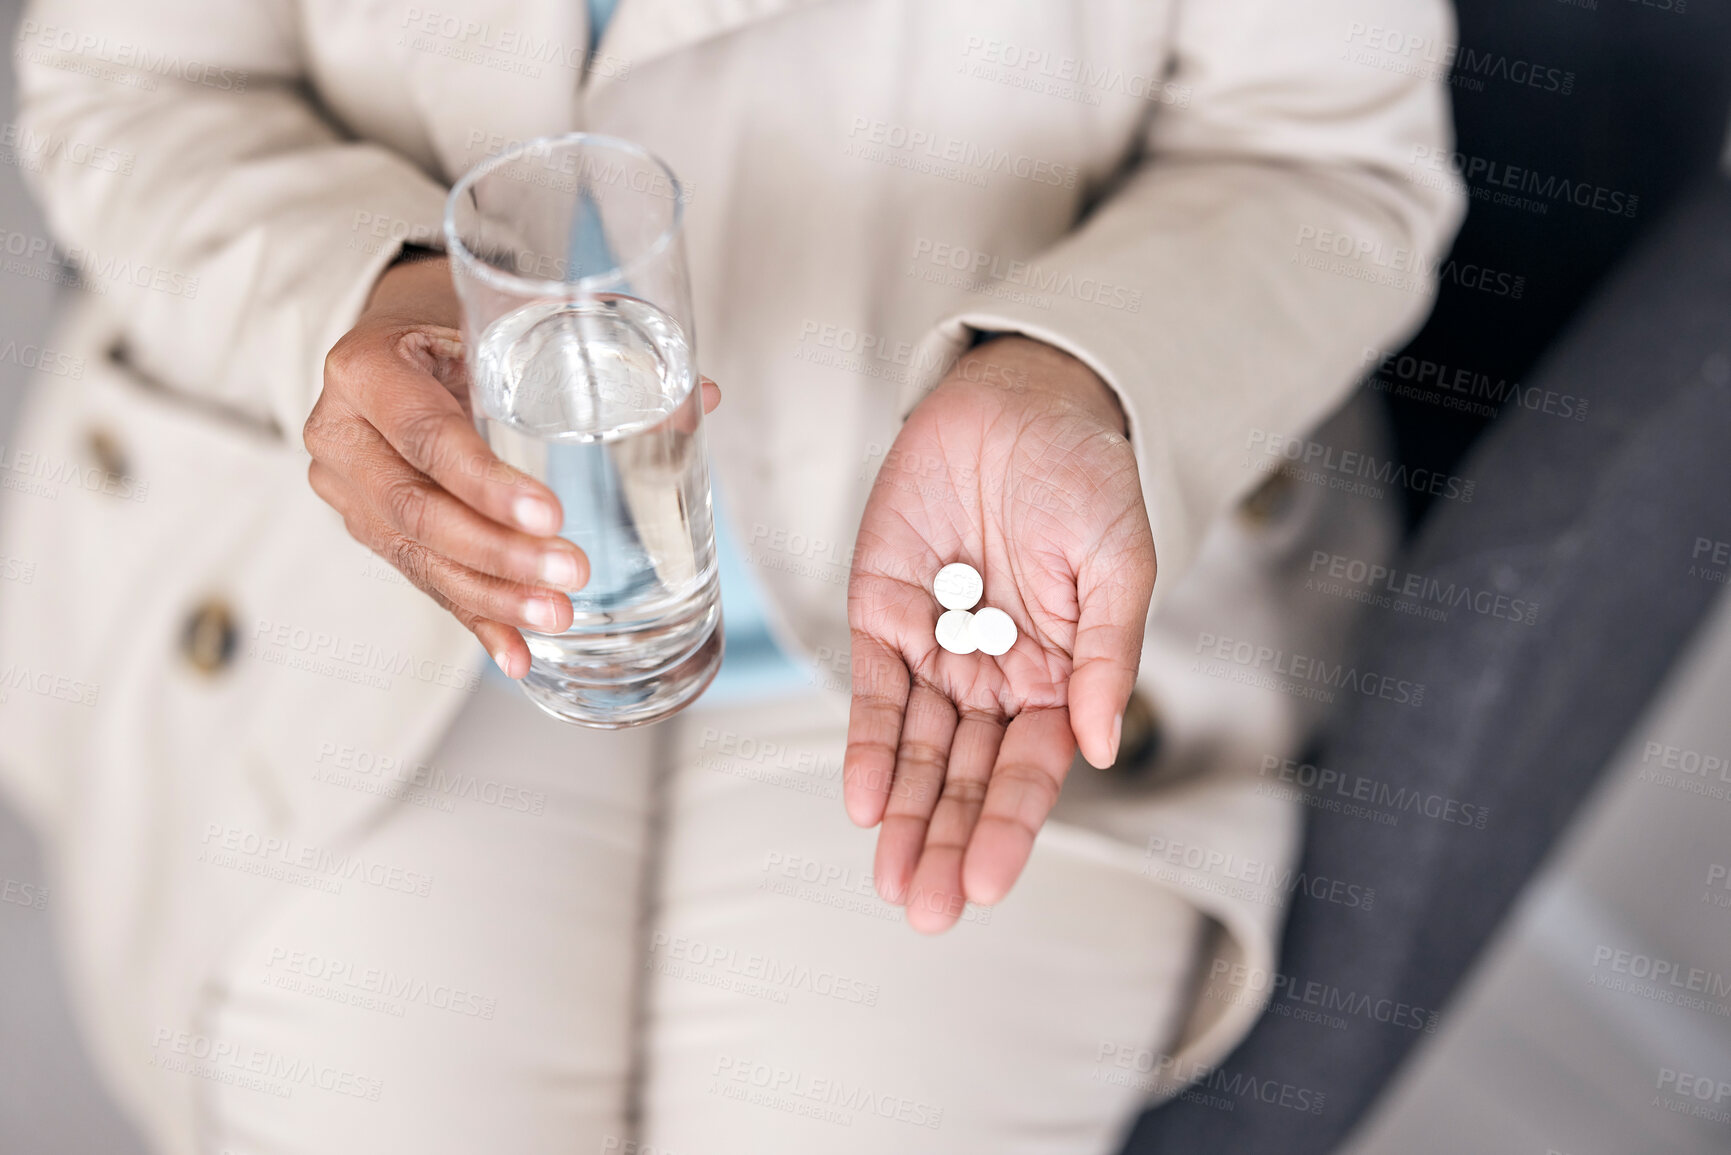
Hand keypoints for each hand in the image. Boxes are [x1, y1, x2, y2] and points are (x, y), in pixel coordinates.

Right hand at [303, 255, 719, 676]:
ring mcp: (348, 489)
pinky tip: (517, 654)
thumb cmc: (457, 316)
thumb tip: (704, 395)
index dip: (486, 483)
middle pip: (418, 510)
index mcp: (366, 366)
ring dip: (492, 596)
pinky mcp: (368, 527)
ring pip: (418, 556)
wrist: (396, 332)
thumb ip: (593, 346)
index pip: (427, 436)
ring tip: (557, 616)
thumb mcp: (507, 313)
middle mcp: (340, 432)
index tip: (551, 515)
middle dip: (499, 554)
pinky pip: (423, 580)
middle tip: (570, 575)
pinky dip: (476, 618)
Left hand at [843, 335, 1155, 931]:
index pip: (1030, 770)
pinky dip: (868, 745)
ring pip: (917, 750)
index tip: (987, 883)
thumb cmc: (1085, 474)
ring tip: (893, 876)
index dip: (1008, 826)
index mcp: (1060, 675)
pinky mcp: (884, 613)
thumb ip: (1107, 655)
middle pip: (967, 776)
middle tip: (926, 908)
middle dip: (946, 842)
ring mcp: (938, 649)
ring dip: (904, 814)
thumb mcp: (1119, 563)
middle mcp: (996, 675)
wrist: (1019, 399)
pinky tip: (865, 800)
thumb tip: (1100, 745)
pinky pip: (875, 691)